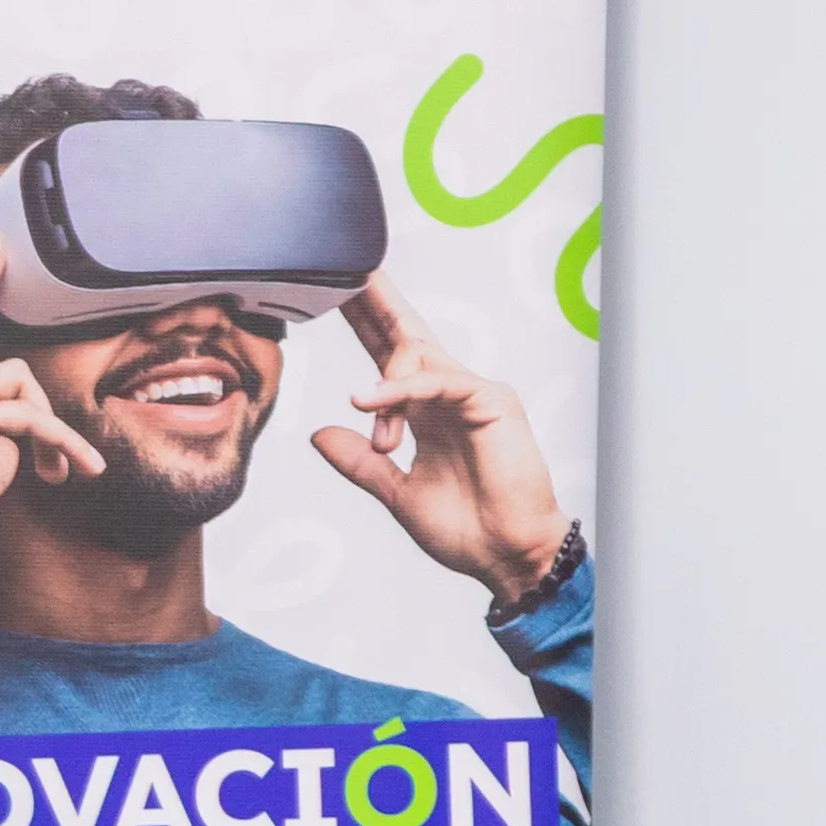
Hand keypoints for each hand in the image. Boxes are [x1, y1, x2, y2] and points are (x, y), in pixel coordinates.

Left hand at [310, 280, 576, 607]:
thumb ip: (361, 461)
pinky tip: (371, 401)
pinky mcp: (492, 402)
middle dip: (376, 301)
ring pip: (417, 356)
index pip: (390, 357)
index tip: (335, 295)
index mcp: (427, 411)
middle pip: (406, 335)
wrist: (505, 556)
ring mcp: (473, 394)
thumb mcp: (396, 492)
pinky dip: (401, 390)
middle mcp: (450, 394)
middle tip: (347, 268)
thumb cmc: (466, 528)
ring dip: (384, 386)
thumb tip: (320, 434)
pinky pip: (438, 382)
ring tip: (377, 424)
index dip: (365, 324)